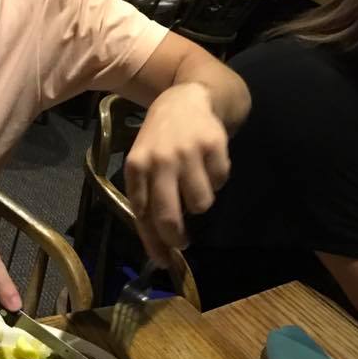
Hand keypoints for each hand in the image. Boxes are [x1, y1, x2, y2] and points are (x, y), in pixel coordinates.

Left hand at [125, 83, 229, 261]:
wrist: (186, 98)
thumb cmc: (160, 139)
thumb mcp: (144, 162)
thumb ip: (147, 197)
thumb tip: (158, 244)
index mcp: (136, 166)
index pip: (142, 214)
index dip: (154, 243)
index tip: (163, 260)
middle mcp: (159, 160)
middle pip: (168, 216)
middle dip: (177, 237)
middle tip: (183, 240)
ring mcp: (187, 152)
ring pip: (201, 203)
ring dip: (200, 201)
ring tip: (194, 183)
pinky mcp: (213, 144)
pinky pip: (220, 182)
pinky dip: (216, 179)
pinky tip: (207, 164)